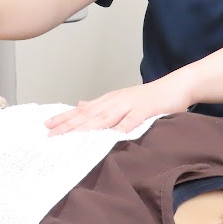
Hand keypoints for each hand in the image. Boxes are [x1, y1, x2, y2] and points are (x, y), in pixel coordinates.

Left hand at [44, 77, 191, 135]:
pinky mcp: (145, 111)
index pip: (82, 111)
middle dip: (68, 125)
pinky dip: (120, 128)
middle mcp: (115, 102)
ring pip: (104, 117)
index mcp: (108, 101)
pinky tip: (110, 137)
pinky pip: (132, 121)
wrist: (175, 86)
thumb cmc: (148, 98)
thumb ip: (101, 106)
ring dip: (86, 127)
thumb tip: (79, 105)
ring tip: (70, 136)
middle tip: (50, 133)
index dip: (65, 118)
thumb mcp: (121, 100)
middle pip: (88, 115)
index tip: (47, 126)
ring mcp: (130, 105)